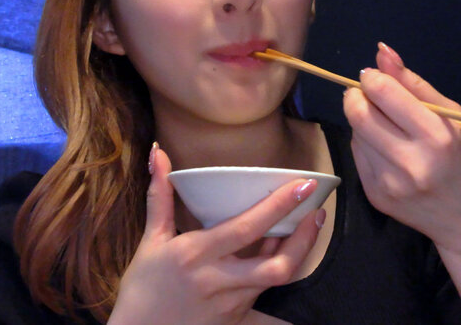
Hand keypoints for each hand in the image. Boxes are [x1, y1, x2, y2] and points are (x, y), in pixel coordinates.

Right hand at [108, 144, 322, 324]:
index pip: (246, 228)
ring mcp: (230, 304)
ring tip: (307, 225)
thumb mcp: (150, 241)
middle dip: (304, 238)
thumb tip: (158, 152)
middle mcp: (217, 281)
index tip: (303, 185)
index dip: (279, 207)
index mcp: (195, 255)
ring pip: (276, 278)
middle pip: (276, 265)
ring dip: (296, 251)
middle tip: (317, 211)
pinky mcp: (236, 319)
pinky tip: (285, 251)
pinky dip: (277, 268)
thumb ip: (160, 196)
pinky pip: (266, 292)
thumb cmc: (142, 287)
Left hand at [343, 43, 460, 254]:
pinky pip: (357, 156)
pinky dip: (366, 144)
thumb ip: (416, 84)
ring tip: (387, 127)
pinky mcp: (375, 197)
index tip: (376, 78)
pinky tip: (387, 149)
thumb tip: (382, 52)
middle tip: (369, 95)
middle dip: (357, 96)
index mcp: (437, 137)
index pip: (383, 93)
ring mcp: (389, 183)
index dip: (373, 78)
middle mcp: (410, 162)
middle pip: (359, 113)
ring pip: (354, 133)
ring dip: (363, 121)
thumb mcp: (455, 118)